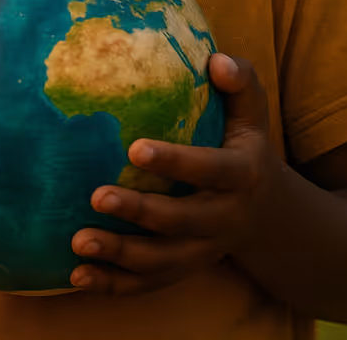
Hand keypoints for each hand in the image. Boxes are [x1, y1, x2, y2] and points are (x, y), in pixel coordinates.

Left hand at [70, 53, 279, 295]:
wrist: (268, 212)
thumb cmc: (246, 146)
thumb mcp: (252, 113)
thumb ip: (241, 82)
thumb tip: (216, 60)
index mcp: (241, 175)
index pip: (210, 170)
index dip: (175, 162)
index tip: (134, 149)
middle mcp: (224, 218)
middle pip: (181, 223)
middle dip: (139, 212)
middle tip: (97, 196)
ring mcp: (204, 251)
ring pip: (162, 262)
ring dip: (119, 255)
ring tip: (78, 241)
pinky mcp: (185, 269)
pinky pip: (149, 284)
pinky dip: (114, 285)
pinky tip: (78, 275)